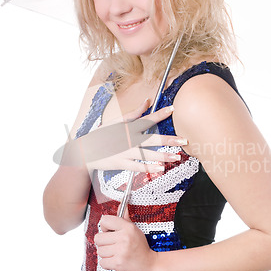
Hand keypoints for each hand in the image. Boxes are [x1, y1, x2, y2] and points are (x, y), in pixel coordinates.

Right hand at [55, 99, 187, 173]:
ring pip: (148, 155)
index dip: (160, 114)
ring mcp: (125, 152)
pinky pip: (138, 167)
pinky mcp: (122, 164)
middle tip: (183, 140)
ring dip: (163, 156)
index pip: (147, 119)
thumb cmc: (102, 135)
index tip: (172, 109)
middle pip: (152, 139)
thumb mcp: (116, 121)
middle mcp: (129, 139)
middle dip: (169, 140)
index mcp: (128, 127)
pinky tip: (160, 169)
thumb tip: (147, 101)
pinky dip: (149, 168)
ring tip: (176, 157)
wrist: (86, 152)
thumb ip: (134, 113)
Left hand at [94, 206, 158, 270]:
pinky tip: (116, 261)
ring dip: (106, 254)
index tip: (109, 232)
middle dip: (103, 243)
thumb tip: (121, 206)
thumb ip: (125, 219)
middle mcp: (124, 238)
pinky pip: (102, 262)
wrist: (151, 266)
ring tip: (116, 254)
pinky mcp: (118, 263)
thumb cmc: (142, 249)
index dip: (105, 227)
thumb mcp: (135, 230)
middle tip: (113, 245)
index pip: (105, 220)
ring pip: (100, 251)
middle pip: (98, 238)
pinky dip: (107, 264)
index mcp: (128, 228)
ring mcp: (121, 251)